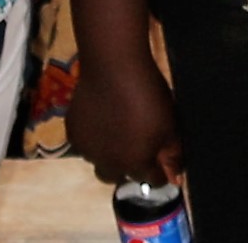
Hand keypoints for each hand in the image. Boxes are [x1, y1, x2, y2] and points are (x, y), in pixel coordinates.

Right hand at [63, 41, 178, 189]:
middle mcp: (108, 165)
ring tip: (118, 130)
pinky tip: (101, 120)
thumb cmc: (148, 95)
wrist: (112, 68)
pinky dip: (94, 138)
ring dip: (109, 154)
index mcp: (135, 164)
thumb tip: (175, 177)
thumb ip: (173, 154)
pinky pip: (85, 144)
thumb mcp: (170, 124)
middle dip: (131, 167)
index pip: (152, 180)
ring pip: (100, 162)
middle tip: (138, 145)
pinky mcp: (73, 133)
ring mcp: (87, 150)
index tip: (163, 158)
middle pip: (121, 176)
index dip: (160, 170)